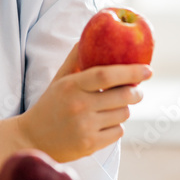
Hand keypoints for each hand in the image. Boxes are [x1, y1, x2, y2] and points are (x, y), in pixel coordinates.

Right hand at [16, 43, 150, 160]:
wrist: (31, 140)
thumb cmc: (50, 105)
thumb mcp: (60, 80)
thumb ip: (75, 59)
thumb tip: (88, 35)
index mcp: (72, 86)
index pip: (106, 75)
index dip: (131, 71)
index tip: (148, 70)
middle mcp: (79, 106)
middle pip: (123, 96)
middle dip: (136, 92)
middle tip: (137, 90)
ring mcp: (84, 127)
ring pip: (123, 114)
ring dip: (124, 109)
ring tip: (114, 108)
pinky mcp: (89, 145)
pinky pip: (118, 132)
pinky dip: (116, 127)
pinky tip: (105, 124)